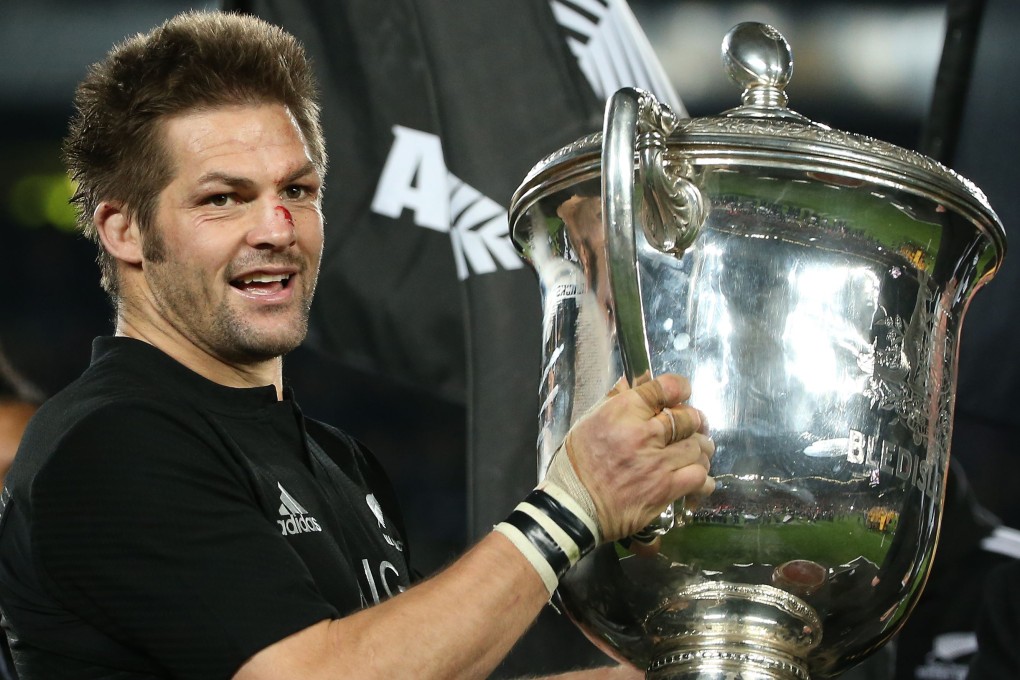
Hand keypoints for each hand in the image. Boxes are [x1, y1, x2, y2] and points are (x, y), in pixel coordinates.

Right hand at [560, 374, 714, 541]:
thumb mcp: (589, 421)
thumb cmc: (578, 464)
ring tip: (693, 453)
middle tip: (690, 427)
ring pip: (698, 447)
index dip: (680, 388)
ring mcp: (657, 463)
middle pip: (688, 417)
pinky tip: (695, 477)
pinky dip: (702, 476)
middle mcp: (643, 434)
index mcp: (623, 412)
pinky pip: (700, 477)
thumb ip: (617, 400)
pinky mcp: (665, 490)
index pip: (665, 388)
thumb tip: (637, 381)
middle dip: (692, 420)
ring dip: (699, 449)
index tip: (682, 394)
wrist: (575, 507)